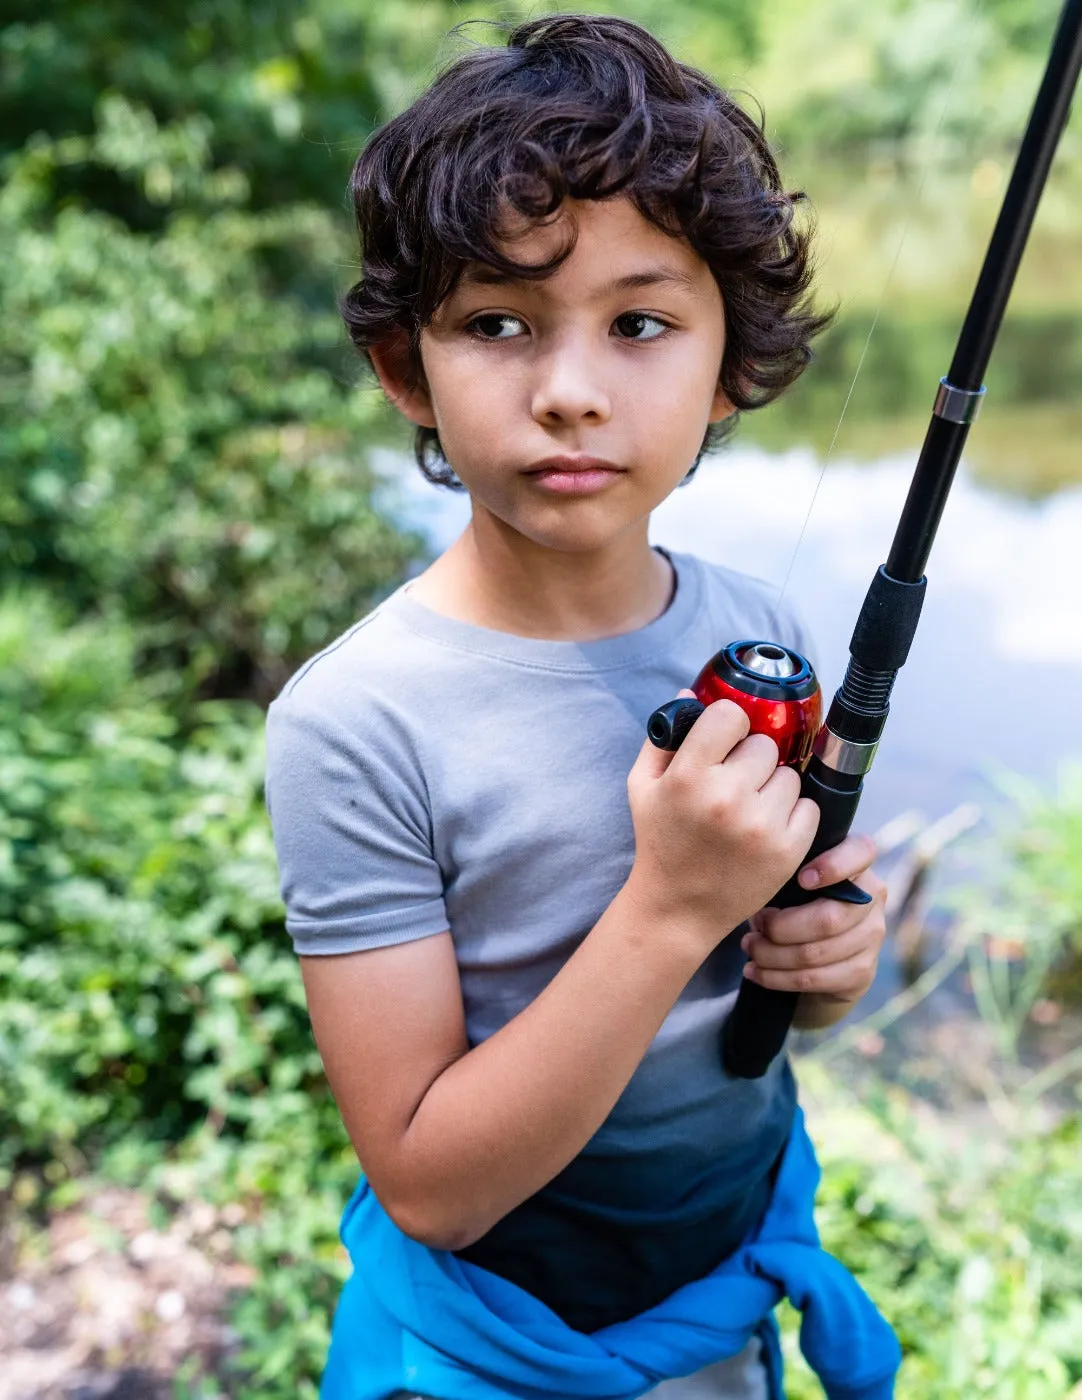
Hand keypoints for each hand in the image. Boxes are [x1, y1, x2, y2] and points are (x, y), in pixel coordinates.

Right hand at [627, 691, 819, 956]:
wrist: (677, 908)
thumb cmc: (661, 843)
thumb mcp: (643, 787)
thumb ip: (663, 739)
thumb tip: (691, 693)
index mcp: (688, 776)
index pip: (730, 715)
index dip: (729, 725)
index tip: (725, 741)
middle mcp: (726, 797)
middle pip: (764, 744)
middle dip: (750, 759)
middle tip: (734, 783)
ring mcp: (760, 825)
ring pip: (788, 775)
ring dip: (773, 786)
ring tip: (750, 808)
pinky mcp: (786, 849)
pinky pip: (808, 806)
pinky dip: (792, 814)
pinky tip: (766, 828)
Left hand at [740, 833, 886, 1005]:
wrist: (821, 956)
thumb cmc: (800, 905)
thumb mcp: (795, 884)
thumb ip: (786, 878)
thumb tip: (757, 895)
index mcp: (859, 866)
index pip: (861, 853)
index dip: (833, 866)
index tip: (801, 880)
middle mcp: (874, 899)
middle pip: (827, 919)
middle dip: (780, 927)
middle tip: (754, 925)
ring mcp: (872, 937)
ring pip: (814, 953)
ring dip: (771, 954)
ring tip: (749, 947)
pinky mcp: (862, 972)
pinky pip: (813, 979)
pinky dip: (776, 978)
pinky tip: (755, 972)